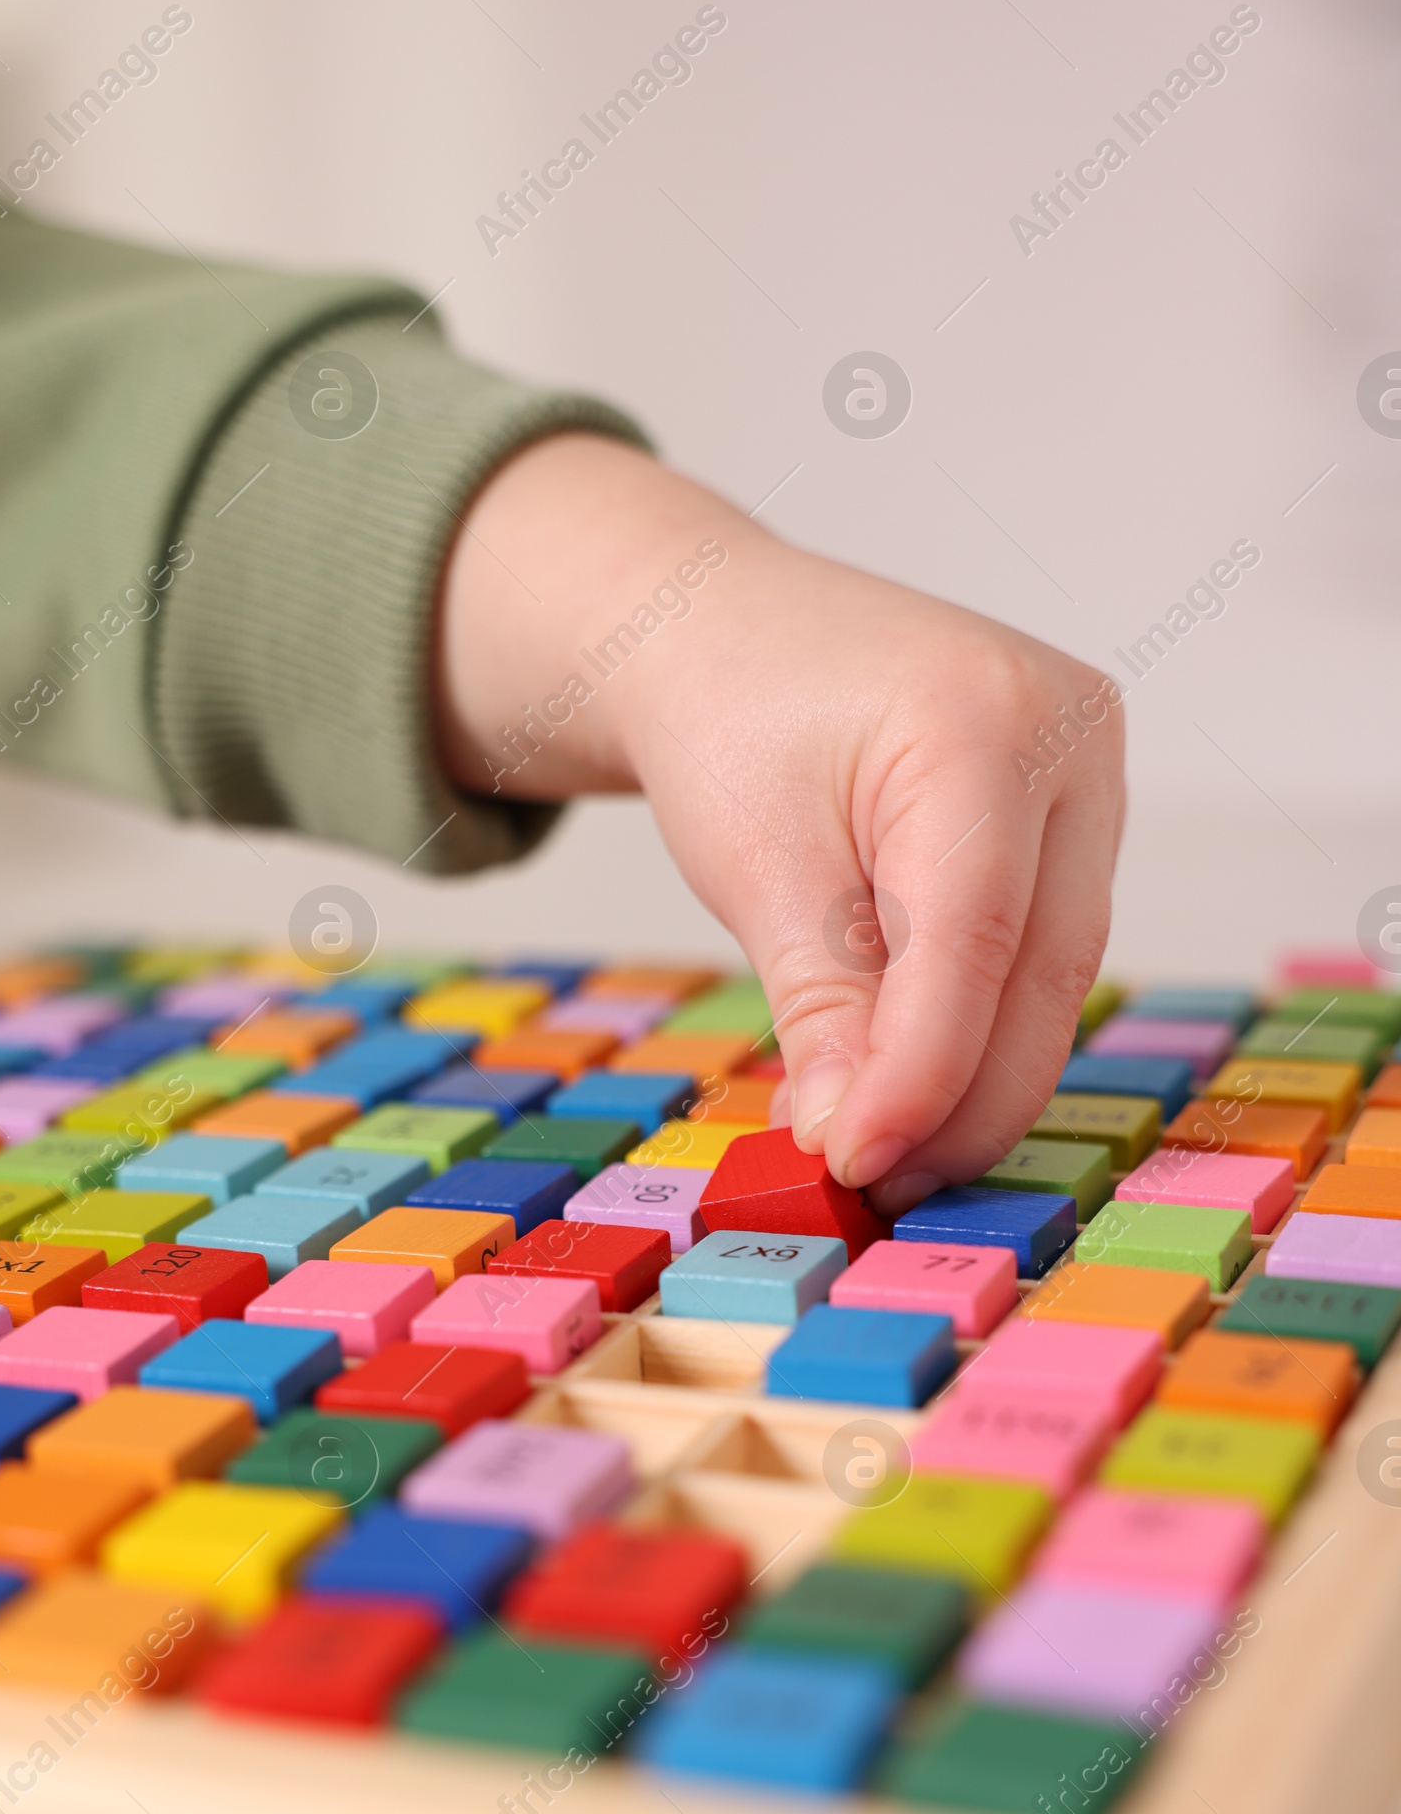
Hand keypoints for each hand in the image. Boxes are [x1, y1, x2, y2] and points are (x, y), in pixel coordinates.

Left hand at [435, 434, 1123, 1209]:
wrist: (725, 633)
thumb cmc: (731, 715)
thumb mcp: (757, 866)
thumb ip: (819, 1005)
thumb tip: (852, 1140)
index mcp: (986, 719)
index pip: (974, 935)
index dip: (923, 1071)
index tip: (859, 1157)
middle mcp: (1070, 741)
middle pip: (1037, 968)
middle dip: (957, 1097)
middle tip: (873, 1180)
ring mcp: (1088, 780)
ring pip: (1050, 976)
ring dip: (971, 1079)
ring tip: (881, 1150)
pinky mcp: (1072, 824)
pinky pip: (1038, 952)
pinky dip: (974, 1029)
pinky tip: (908, 1090)